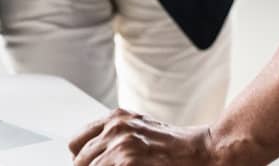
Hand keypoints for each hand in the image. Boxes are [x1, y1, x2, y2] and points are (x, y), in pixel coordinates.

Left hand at [69, 109, 221, 165]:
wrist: (203, 151)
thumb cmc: (175, 147)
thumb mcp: (140, 132)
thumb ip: (115, 139)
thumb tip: (87, 158)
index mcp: (116, 118)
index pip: (76, 144)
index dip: (83, 161)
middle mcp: (115, 127)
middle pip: (79, 161)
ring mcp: (121, 144)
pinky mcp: (127, 161)